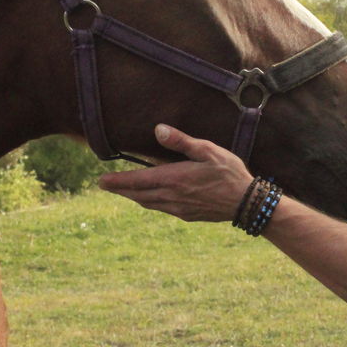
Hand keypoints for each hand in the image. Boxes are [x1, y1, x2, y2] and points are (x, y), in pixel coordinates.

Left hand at [98, 124, 253, 221]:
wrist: (246, 203)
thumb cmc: (229, 172)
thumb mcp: (208, 150)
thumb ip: (181, 141)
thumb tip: (159, 130)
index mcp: (174, 179)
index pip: (137, 181)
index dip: (117, 182)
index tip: (101, 181)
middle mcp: (171, 197)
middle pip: (138, 195)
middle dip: (120, 189)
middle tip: (106, 185)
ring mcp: (178, 209)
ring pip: (148, 204)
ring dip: (134, 197)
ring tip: (124, 191)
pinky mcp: (187, 215)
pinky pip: (161, 209)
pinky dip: (150, 202)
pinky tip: (151, 199)